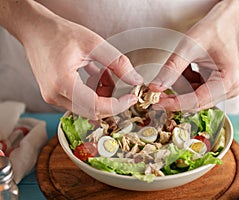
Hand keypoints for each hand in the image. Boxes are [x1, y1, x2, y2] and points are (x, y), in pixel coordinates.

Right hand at [16, 3, 142, 118]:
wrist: (35, 29)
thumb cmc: (59, 33)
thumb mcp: (94, 44)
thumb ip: (118, 64)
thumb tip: (135, 80)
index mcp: (63, 83)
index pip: (97, 107)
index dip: (118, 105)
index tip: (132, 98)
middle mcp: (55, 95)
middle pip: (93, 111)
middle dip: (111, 99)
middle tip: (120, 82)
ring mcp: (52, 97)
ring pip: (87, 107)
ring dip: (102, 94)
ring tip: (104, 72)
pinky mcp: (54, 94)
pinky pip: (80, 101)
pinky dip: (93, 92)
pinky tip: (96, 74)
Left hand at [149, 2, 238, 111]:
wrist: (224, 24)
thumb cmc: (212, 31)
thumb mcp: (188, 47)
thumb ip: (171, 69)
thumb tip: (155, 87)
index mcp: (228, 81)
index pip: (197, 100)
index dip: (175, 103)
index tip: (156, 103)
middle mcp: (229, 90)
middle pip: (195, 103)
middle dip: (175, 95)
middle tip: (156, 88)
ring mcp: (224, 91)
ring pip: (192, 98)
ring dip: (181, 84)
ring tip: (183, 65)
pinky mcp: (216, 89)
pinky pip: (194, 92)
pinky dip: (185, 82)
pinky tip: (188, 68)